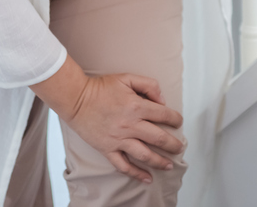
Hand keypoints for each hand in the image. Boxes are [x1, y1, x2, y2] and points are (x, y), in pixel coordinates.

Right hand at [31, 57, 184, 183]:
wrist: (76, 99)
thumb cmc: (101, 87)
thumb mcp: (127, 77)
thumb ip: (148, 85)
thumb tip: (162, 100)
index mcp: (136, 106)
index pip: (163, 115)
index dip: (175, 119)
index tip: (179, 122)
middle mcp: (130, 125)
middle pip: (158, 138)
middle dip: (173, 144)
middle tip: (180, 147)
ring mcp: (119, 139)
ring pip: (145, 155)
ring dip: (160, 161)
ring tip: (169, 165)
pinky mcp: (107, 149)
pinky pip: (123, 165)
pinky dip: (136, 173)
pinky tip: (147, 178)